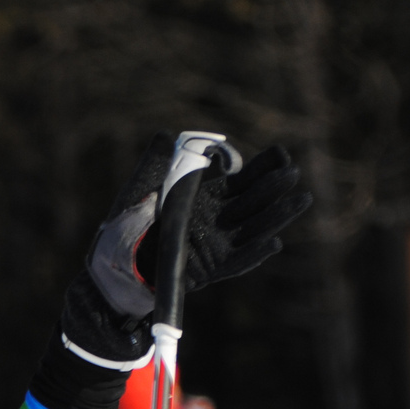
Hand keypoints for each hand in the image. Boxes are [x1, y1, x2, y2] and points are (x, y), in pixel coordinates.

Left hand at [66, 135, 311, 364]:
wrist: (107, 275)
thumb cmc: (119, 233)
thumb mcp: (135, 194)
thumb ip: (154, 166)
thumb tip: (167, 134)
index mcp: (201, 202)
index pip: (239, 182)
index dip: (260, 169)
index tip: (280, 154)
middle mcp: (213, 224)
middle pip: (252, 203)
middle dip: (273, 187)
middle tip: (293, 172)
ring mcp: (212, 248)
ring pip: (252, 230)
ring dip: (276, 217)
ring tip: (302, 199)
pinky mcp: (206, 273)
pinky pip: (235, 263)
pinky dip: (254, 254)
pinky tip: (275, 243)